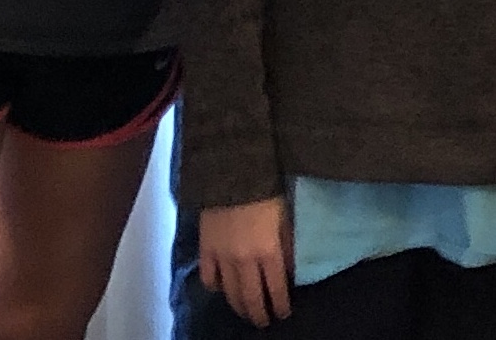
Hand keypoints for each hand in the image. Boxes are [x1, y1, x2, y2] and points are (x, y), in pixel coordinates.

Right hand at [198, 197, 293, 325]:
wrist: (232, 173)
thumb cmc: (266, 191)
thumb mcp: (286, 219)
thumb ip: (287, 246)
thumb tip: (289, 270)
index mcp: (268, 252)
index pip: (276, 289)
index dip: (280, 305)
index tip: (283, 313)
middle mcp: (244, 261)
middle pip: (250, 298)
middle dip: (258, 314)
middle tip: (263, 321)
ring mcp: (222, 257)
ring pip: (229, 293)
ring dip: (238, 306)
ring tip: (244, 312)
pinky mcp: (205, 249)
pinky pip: (208, 277)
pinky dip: (215, 287)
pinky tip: (220, 290)